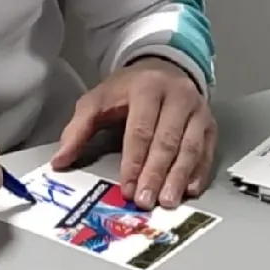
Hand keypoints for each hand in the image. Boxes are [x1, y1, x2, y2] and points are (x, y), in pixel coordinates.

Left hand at [50, 57, 215, 210]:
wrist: (163, 68)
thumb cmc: (127, 91)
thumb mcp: (97, 100)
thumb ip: (78, 130)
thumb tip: (59, 162)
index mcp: (147, 88)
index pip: (140, 129)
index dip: (134, 161)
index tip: (126, 189)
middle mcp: (177, 96)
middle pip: (167, 140)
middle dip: (155, 174)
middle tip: (146, 201)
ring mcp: (198, 110)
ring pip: (190, 147)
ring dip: (178, 177)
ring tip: (168, 202)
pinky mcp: (210, 123)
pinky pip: (208, 151)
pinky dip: (200, 172)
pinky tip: (189, 191)